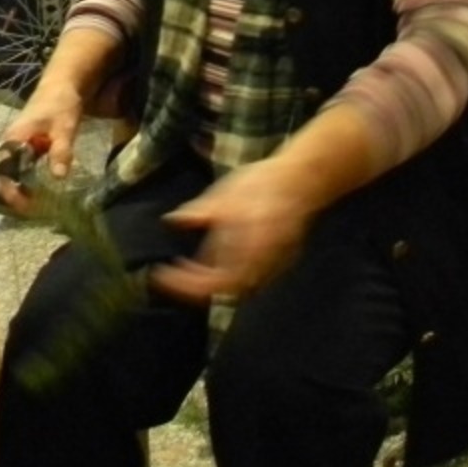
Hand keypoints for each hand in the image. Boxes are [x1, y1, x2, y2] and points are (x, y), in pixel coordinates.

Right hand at [0, 85, 87, 212]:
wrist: (62, 85)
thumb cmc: (61, 104)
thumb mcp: (64, 127)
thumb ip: (60, 150)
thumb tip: (58, 177)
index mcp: (13, 140)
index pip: (4, 173)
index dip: (11, 192)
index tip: (24, 205)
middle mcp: (9, 145)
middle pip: (6, 176)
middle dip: (17, 195)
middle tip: (34, 210)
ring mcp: (17, 145)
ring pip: (14, 173)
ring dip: (23, 188)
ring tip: (38, 204)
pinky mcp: (26, 146)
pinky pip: (23, 167)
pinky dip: (30, 179)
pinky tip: (43, 188)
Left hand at [151, 158, 316, 305]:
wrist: (306, 176)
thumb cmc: (266, 181)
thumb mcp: (227, 192)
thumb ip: (201, 212)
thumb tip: (172, 222)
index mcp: (249, 249)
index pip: (213, 282)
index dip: (185, 285)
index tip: (162, 275)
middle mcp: (263, 263)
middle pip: (225, 290)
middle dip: (196, 286)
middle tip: (174, 273)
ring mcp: (275, 265)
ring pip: (238, 286)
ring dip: (212, 281)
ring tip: (192, 267)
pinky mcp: (280, 260)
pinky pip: (250, 276)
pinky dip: (229, 273)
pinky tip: (218, 258)